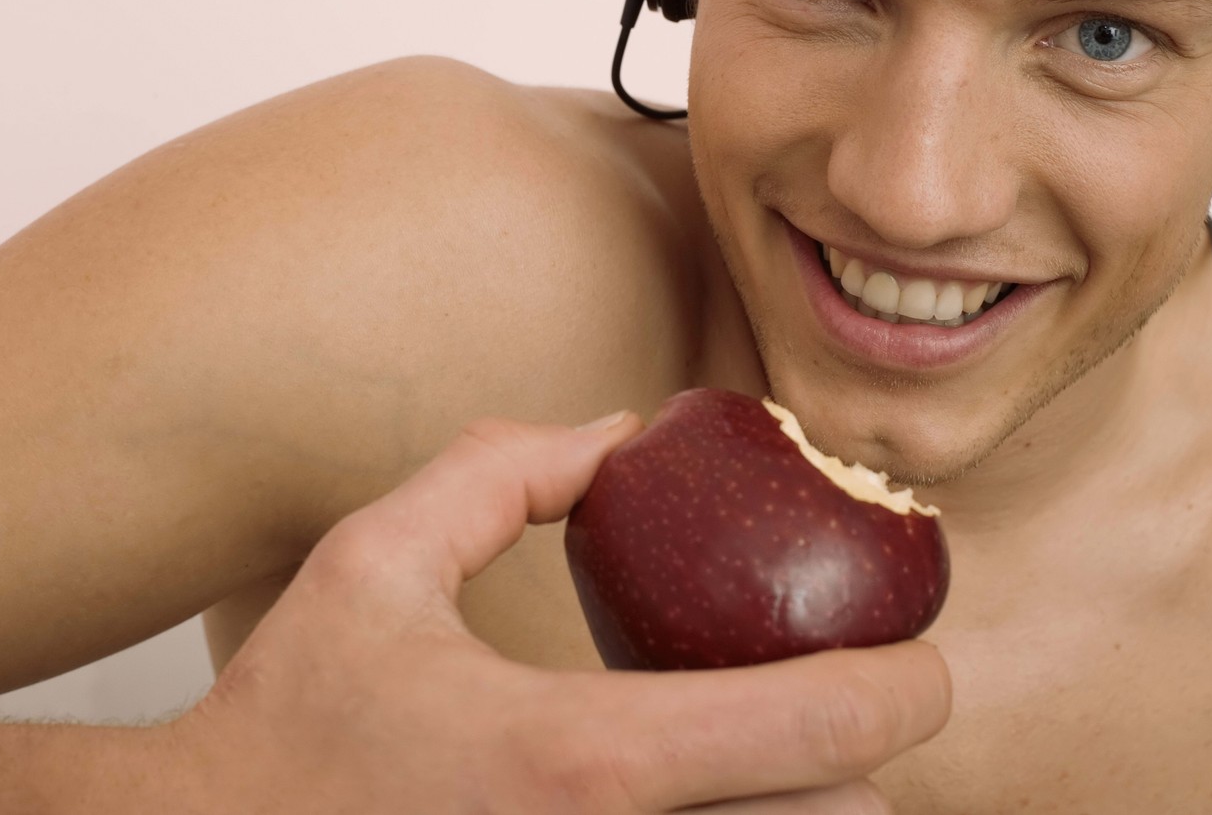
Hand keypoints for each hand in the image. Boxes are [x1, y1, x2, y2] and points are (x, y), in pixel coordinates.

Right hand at [163, 412, 950, 812]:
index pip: (816, 729)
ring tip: (796, 764)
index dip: (906, 688)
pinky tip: (724, 806)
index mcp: (582, 756)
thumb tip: (617, 435)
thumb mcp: (376, 557)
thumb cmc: (285, 721)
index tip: (926, 659)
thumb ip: (501, 472)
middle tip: (855, 710)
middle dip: (867, 772)